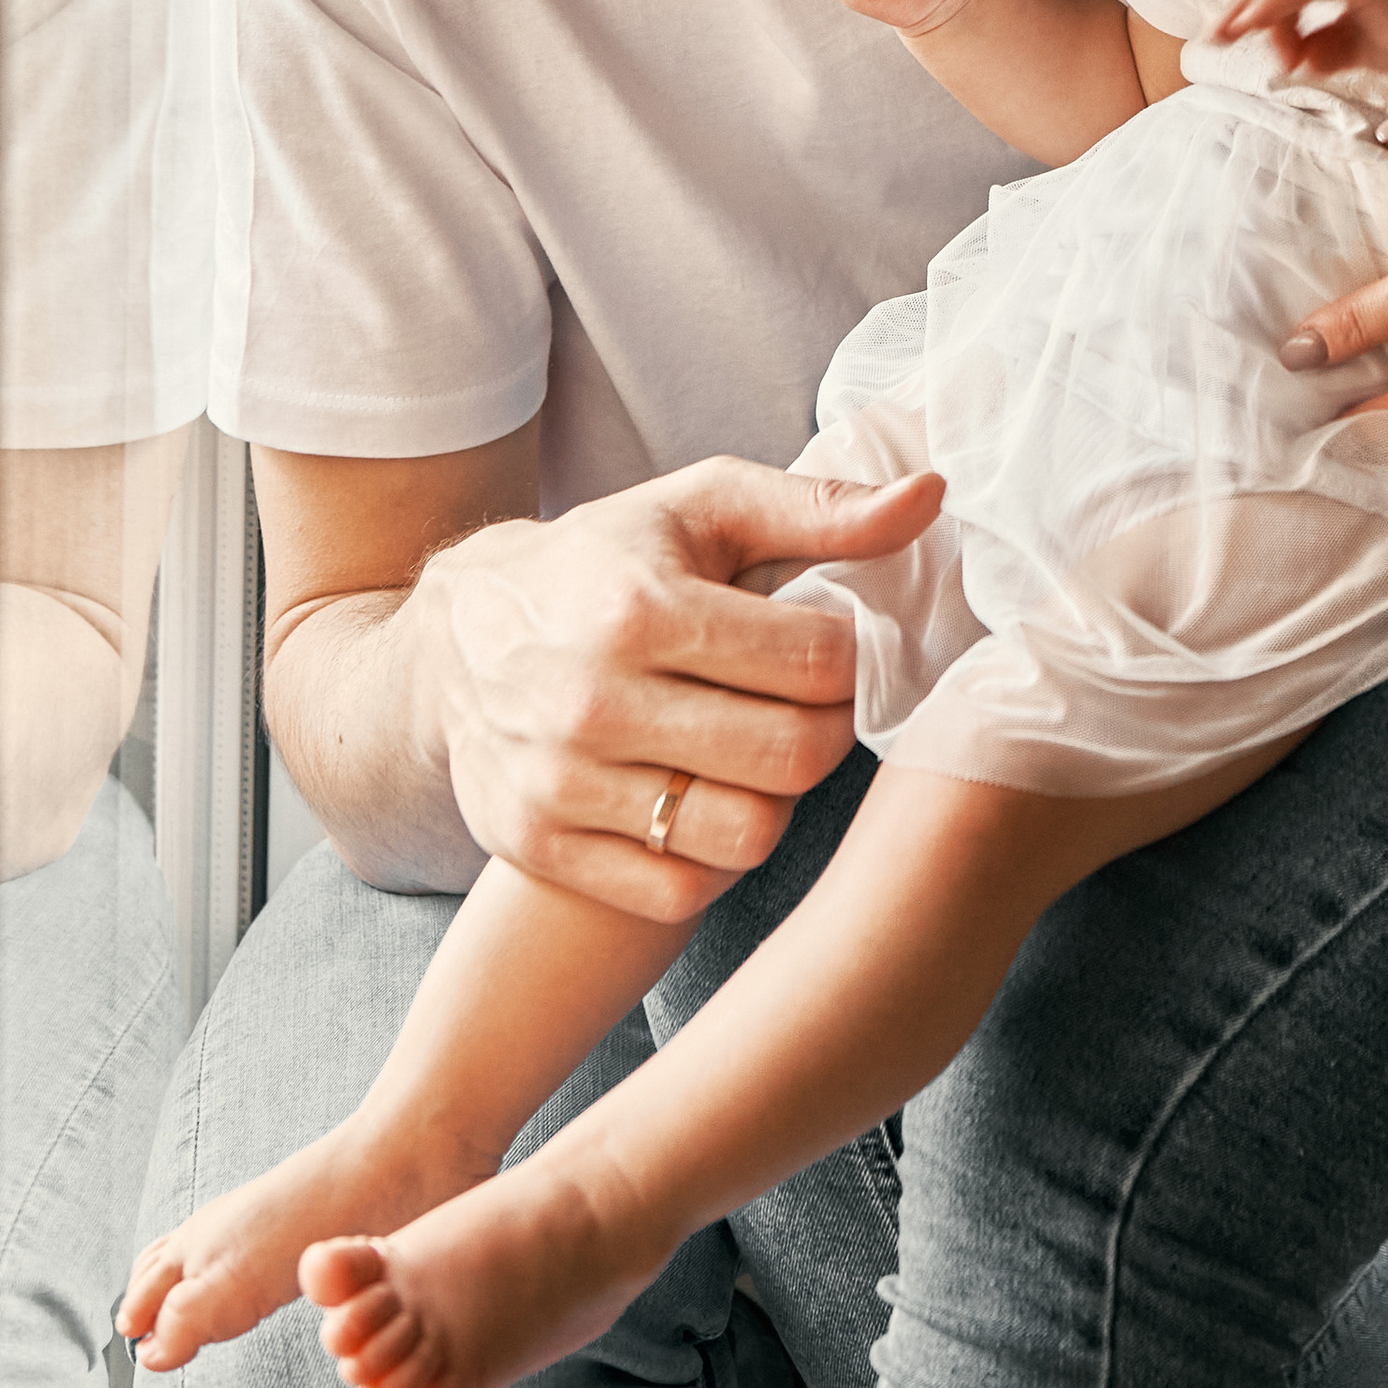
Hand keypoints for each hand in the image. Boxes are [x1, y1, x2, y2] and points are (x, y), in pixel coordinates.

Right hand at [415, 456, 943, 920]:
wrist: (455, 639)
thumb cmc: (606, 562)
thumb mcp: (705, 507)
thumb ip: (822, 509)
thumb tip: (932, 496)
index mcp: (639, 606)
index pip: (815, 664)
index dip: (854, 660)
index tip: (840, 650)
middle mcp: (593, 701)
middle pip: (791, 758)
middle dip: (828, 731)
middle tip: (814, 706)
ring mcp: (560, 784)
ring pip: (745, 834)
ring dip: (777, 799)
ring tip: (762, 751)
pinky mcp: (539, 846)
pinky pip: (678, 890)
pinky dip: (714, 858)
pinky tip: (711, 800)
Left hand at [1214, 0, 1387, 81]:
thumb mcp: (1362, 42)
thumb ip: (1327, 44)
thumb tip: (1296, 57)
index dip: (1258, 2)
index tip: (1233, 34)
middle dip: (1244, 3)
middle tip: (1215, 36)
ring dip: (1254, 8)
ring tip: (1236, 39)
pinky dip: (1272, 4)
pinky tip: (1251, 25)